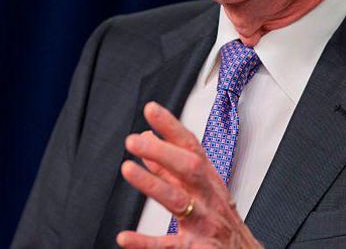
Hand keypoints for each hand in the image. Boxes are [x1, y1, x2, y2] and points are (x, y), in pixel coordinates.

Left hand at [117, 101, 261, 248]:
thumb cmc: (220, 221)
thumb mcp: (201, 190)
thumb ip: (169, 167)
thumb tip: (148, 138)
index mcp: (208, 180)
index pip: (191, 147)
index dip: (172, 127)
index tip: (151, 110)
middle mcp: (207, 198)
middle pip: (189, 168)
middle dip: (162, 151)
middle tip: (134, 141)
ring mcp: (203, 223)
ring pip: (178, 201)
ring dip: (152, 184)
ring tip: (128, 170)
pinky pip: (169, 246)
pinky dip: (145, 242)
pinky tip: (125, 237)